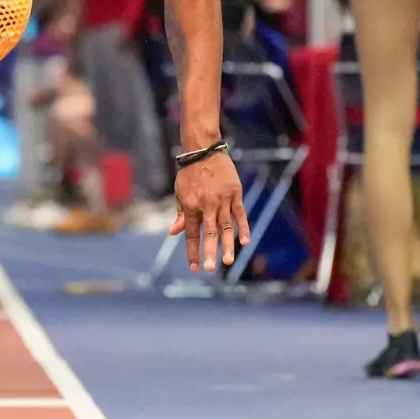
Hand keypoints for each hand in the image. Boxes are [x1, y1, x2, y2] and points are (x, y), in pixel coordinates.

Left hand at [170, 151, 250, 272]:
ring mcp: (222, 199)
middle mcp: (206, 205)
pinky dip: (243, 227)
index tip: (194, 268)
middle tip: (210, 268)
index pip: (192, 234)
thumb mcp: (180, 192)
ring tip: (228, 260)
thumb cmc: (189, 173)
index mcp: (191, 206)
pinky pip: (240, 213)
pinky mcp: (235, 193)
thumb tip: (174, 232)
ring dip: (227, 244)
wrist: (203, 150)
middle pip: (208, 233)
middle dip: (209, 252)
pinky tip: (245, 241)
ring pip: (225, 226)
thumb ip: (181, 214)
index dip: (193, 252)